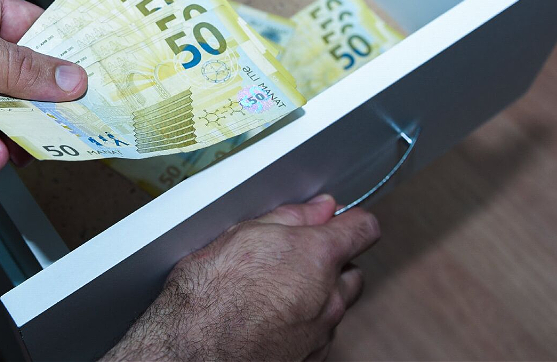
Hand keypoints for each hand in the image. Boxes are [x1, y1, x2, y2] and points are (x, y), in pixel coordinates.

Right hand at [103, 195, 379, 360]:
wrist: (192, 349)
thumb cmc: (209, 294)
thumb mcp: (242, 234)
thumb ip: (290, 218)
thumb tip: (318, 208)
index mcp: (317, 256)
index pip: (364, 229)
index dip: (352, 221)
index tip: (338, 221)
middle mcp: (329, 297)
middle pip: (352, 272)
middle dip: (331, 263)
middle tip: (293, 258)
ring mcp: (321, 333)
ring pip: (334, 306)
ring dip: (317, 296)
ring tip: (273, 292)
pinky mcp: (310, 359)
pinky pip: (319, 335)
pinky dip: (303, 325)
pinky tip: (268, 320)